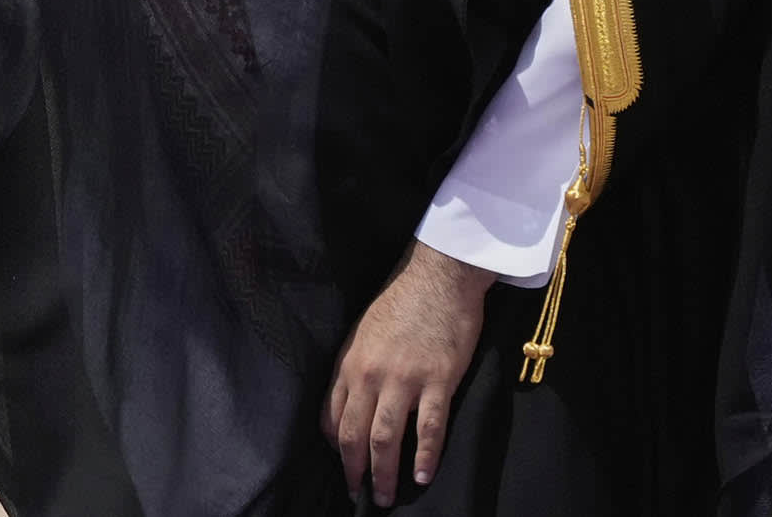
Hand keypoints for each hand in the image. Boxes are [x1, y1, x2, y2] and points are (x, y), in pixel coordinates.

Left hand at [326, 241, 493, 507]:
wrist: (438, 277)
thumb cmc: (401, 302)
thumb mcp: (363, 332)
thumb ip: (356, 367)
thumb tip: (351, 402)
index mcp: (349, 362)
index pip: (332, 416)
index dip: (336, 446)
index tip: (343, 463)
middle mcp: (370, 375)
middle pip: (355, 435)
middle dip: (354, 470)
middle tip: (357, 493)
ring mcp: (405, 379)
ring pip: (386, 438)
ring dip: (384, 473)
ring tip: (386, 496)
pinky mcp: (438, 380)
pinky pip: (429, 428)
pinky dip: (425, 457)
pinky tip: (423, 475)